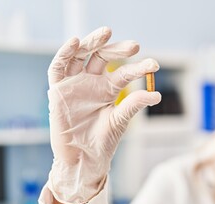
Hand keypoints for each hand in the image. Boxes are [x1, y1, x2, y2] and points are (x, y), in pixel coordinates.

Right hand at [47, 27, 160, 203]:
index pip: (124, 72)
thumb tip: (156, 94)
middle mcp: (92, 82)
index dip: (139, 67)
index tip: (154, 65)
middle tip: (133, 46)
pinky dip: (64, 53)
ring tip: (106, 33)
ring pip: (81, 56)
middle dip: (117, 49)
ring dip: (92, 43)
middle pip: (103, 57)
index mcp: (108, 89)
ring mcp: (75, 84)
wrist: (82, 159)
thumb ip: (133, 105)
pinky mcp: (58, 90)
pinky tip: (75, 42)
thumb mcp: (120, 121)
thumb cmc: (102, 142)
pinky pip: (58, 67)